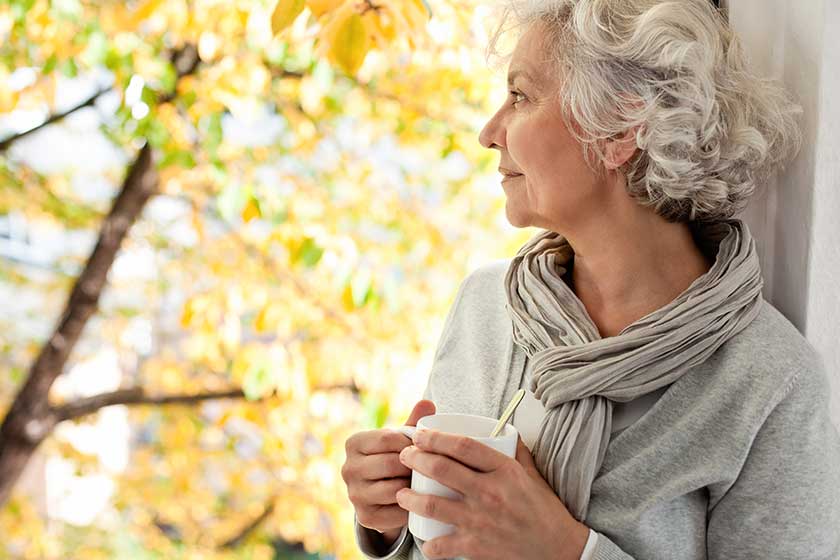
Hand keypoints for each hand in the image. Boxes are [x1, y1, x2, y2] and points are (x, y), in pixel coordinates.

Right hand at [341, 400, 435, 547]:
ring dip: (414, 487)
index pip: (387, 439)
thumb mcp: (400, 439)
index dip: (410, 444)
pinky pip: (396, 512)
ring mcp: (354, 494)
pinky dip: (411, 507)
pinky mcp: (366, 517)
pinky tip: (419, 501)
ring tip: (425, 482)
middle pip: (391, 464)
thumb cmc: (394, 457)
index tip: (423, 447)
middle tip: (431, 467)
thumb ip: (413, 422)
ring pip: (394, 489)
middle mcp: (348, 469)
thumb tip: (428, 403)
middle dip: (414, 466)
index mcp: (353, 443)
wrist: (382, 494)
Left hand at [395, 430, 589, 559]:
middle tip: (405, 456)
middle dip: (415, 458)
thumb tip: (497, 428)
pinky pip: (440, 545)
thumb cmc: (544, 509)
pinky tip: (423, 538)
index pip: (462, 445)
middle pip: (440, 468)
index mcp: (504, 470)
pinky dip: (427, 543)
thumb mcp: (532, 473)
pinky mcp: (476, 547)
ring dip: (408, 497)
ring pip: (431, 505)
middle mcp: (490, 492)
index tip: (420, 435)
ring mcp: (480, 521)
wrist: (559, 549)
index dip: (435, 437)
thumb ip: (514, 450)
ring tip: (401, 493)